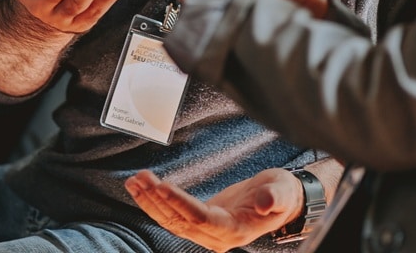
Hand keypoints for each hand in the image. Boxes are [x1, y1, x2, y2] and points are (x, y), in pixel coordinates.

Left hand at [125, 168, 303, 251]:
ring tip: (134, 182)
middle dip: (158, 200)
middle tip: (141, 178)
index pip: (201, 219)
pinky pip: (173, 216)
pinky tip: (142, 189)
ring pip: (172, 221)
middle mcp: (217, 236)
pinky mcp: (200, 223)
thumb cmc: (280, 194)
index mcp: (235, 230)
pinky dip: (155, 203)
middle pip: (181, 221)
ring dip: (150, 202)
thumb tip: (266, 203)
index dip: (181, 204)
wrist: (278, 201)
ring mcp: (207, 232)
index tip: (162, 187)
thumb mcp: (282, 192)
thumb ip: (275, 197)